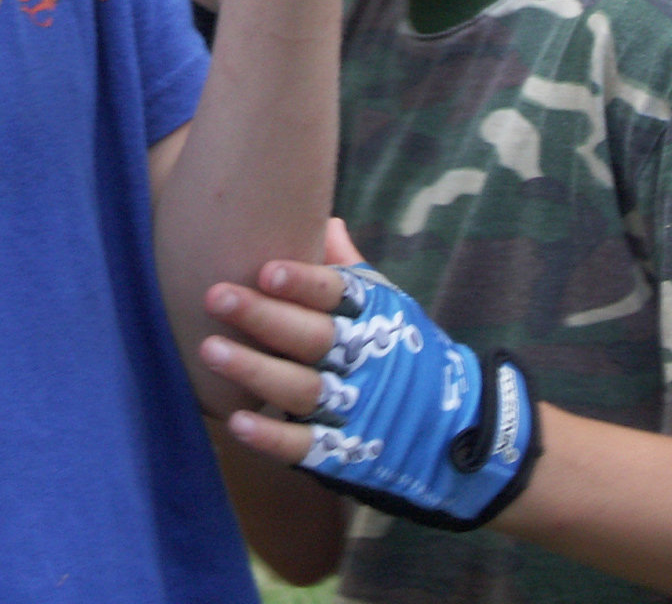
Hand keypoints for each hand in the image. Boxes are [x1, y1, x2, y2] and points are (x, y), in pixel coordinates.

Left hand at [204, 252, 541, 530]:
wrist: (461, 436)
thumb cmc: (409, 357)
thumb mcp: (390, 309)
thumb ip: (350, 269)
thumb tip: (325, 219)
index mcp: (373, 318)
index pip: (336, 294)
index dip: (303, 282)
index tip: (266, 269)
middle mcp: (362, 360)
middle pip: (311, 336)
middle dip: (263, 317)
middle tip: (215, 295)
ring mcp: (355, 408)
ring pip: (301, 388)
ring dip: (254, 370)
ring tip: (209, 350)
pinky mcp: (345, 453)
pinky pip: (305, 445)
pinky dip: (272, 436)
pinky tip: (236, 421)